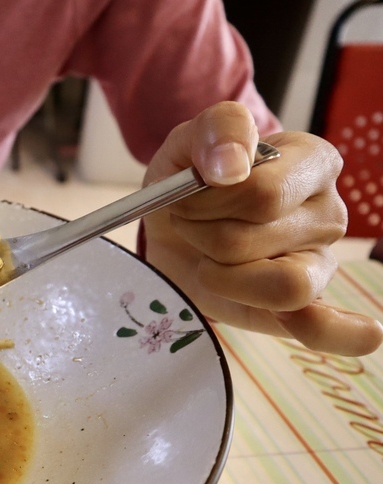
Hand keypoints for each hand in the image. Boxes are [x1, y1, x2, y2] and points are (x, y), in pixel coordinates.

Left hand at [142, 101, 382, 356]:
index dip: (204, 202)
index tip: (184, 197)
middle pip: (252, 240)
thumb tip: (232, 167)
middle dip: (201, 235)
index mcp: (312, 161)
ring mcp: (321, 264)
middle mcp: (328, 213)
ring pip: (281, 287)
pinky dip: (332, 332)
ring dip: (222, 277)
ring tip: (210, 260)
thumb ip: (217, 130)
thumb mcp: (191, 139)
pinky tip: (330, 327)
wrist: (172, 222)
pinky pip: (329, 328)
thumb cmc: (192, 179)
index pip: (260, 193)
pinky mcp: (303, 307)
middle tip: (192, 225)